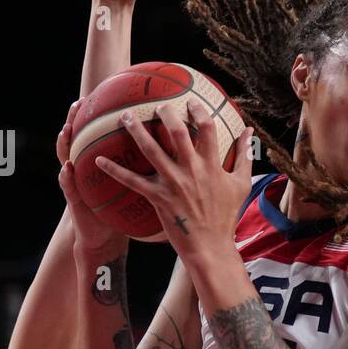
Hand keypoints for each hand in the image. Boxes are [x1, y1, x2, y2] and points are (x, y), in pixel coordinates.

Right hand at [57, 102, 130, 257]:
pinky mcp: (74, 200)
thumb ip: (143, 166)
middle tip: (79, 102)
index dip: (98, 116)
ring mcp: (77, 182)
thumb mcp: (132, 186)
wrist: (102, 237)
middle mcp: (86, 168)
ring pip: (66, 157)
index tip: (103, 95)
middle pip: (79, 138)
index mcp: (101, 161)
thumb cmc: (118, 210)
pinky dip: (65, 177)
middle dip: (76, 119)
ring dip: (64, 142)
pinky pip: (68, 187)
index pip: (97, 135)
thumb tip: (170, 150)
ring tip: (65, 129)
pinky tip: (66, 168)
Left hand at [93, 99, 254, 259]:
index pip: (206, 129)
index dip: (198, 112)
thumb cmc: (226, 216)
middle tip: (157, 104)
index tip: (191, 102)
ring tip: (125, 116)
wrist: (211, 246)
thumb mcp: (241, 184)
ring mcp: (173, 184)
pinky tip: (98, 160)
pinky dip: (114, 170)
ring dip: (136, 131)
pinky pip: (132, 181)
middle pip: (177, 133)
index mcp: (212, 166)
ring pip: (151, 151)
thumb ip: (245, 156)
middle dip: (166, 114)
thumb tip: (249, 132)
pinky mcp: (158, 198)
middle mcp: (191, 171)